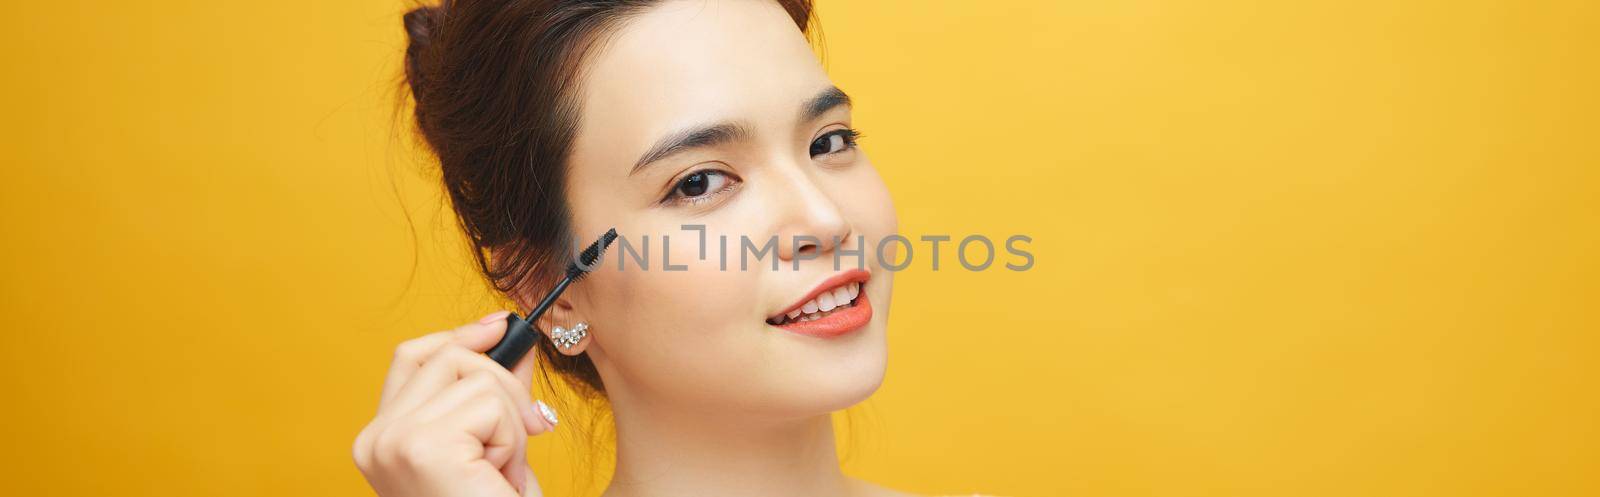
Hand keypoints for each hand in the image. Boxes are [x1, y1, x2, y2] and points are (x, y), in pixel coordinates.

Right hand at [353, 311, 556, 496]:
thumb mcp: (491, 443)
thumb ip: (491, 392)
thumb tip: (511, 337)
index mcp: (380, 440)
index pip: (413, 357)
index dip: (461, 336)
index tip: (501, 328)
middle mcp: (374, 439)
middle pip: (450, 357)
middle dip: (503, 389)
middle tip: (520, 440)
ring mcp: (393, 441)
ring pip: (478, 378)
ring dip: (510, 425)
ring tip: (500, 472)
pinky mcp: (422, 446)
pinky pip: (491, 405)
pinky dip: (511, 441)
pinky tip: (499, 478)